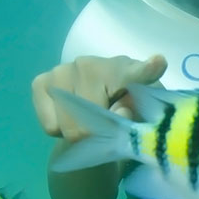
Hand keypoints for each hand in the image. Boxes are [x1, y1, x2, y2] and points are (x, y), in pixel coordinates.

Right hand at [30, 54, 166, 141]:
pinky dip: (60, 132)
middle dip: (100, 131)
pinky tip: (68, 117)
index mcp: (126, 70)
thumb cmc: (121, 112)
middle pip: (94, 118)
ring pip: (70, 127)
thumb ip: (136, 117)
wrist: (90, 113)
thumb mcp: (137, 119)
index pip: (137, 73)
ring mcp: (63, 70)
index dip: (146, 71)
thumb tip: (120, 114)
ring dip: (80, 134)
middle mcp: (91, 63)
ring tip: (87, 120)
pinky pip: (51, 126)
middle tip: (104, 124)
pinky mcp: (40, 83)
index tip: (158, 64)